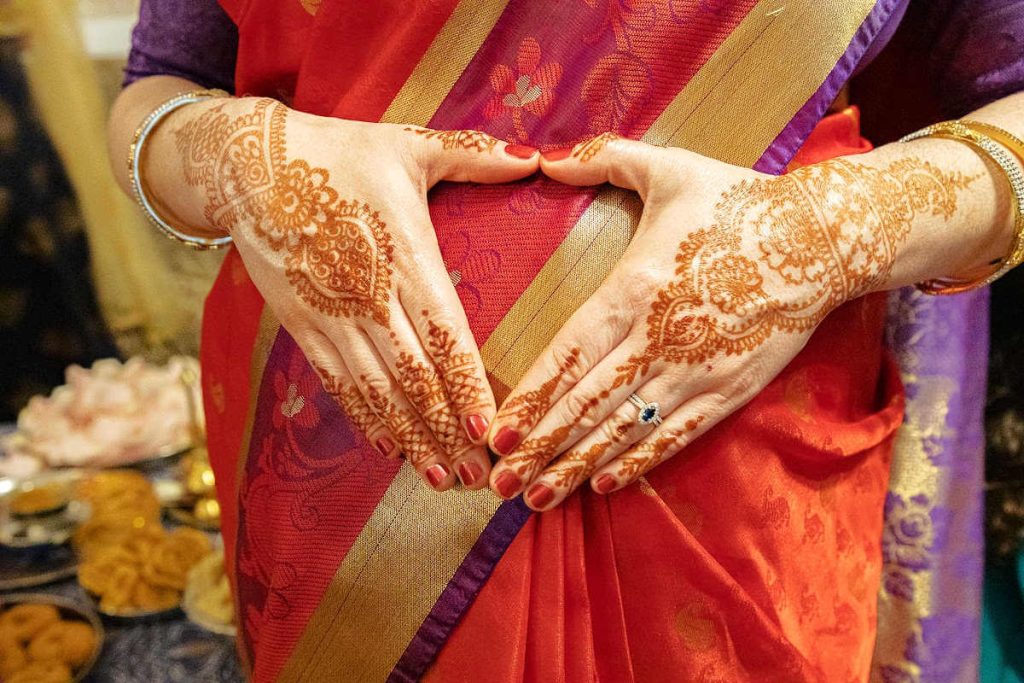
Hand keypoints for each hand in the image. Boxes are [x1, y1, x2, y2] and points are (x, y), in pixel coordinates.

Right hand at [170, 97, 539, 490]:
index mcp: (403, 255)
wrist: (247, 165)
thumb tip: (534, 159)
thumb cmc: (337, 152)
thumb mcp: (407, 145)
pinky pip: (338, 384)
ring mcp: (331, 317)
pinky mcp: (302, 326)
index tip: (488, 428)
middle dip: (447, 432)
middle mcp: (368, 296)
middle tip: (479, 476)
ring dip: (411, 440)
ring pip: (377, 392)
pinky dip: (365, 419)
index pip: (443, 334)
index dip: (465, 385)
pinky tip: (389, 449)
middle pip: (415, 378)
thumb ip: (473, 155)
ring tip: (441, 480)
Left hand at [486, 134, 971, 508]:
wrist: (823, 239)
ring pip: (626, 430)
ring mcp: (696, 371)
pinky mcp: (730, 389)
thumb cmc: (740, 201)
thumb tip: (545, 157)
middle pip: (587, 406)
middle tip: (500, 483)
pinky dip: (639, 462)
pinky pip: (676, 435)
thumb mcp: (670, 168)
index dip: (530, 400)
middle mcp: (659, 339)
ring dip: (579, 467)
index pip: (568, 355)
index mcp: (634, 289)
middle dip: (540, 448)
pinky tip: (605, 485)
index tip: (496, 434)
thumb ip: (603, 160)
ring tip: (539, 498)